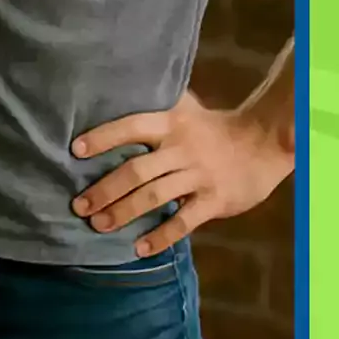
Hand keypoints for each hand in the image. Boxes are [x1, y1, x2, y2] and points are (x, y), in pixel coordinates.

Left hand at [72, 90, 295, 255]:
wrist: (264, 143)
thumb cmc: (212, 127)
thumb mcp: (185, 108)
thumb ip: (153, 105)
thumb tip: (112, 90)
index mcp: (171, 124)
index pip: (131, 127)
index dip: (103, 138)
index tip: (75, 151)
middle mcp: (182, 149)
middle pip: (136, 170)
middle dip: (105, 190)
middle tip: (79, 205)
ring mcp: (199, 176)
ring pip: (155, 196)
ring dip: (124, 212)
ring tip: (98, 225)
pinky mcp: (215, 201)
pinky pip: (185, 221)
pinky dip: (161, 236)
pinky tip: (140, 248)